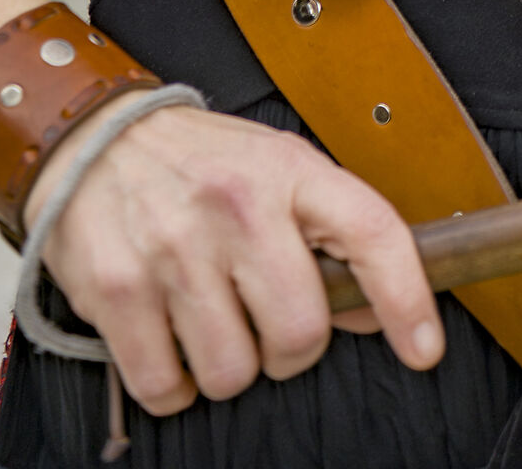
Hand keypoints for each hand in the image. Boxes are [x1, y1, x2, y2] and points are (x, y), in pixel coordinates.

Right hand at [32, 96, 442, 414]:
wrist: (96, 136)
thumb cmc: (198, 160)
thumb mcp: (277, 170)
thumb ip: (329, 236)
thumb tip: (377, 310)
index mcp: (289, 170)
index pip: (372, 231)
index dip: (407, 298)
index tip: (425, 347)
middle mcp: (236, 206)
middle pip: (300, 332)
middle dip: (289, 350)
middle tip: (267, 324)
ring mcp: (175, 249)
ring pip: (233, 372)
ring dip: (228, 367)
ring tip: (211, 321)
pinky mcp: (118, 290)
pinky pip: (165, 386)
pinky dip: (172, 383)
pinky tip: (170, 339)